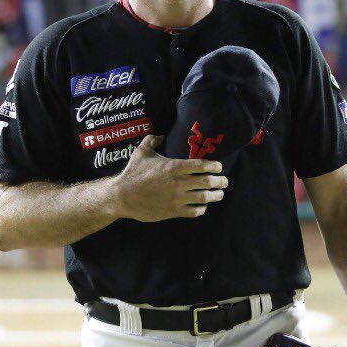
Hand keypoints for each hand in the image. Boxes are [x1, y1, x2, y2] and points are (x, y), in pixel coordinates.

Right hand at [111, 135, 227, 221]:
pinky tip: (202, 206)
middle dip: (220, 181)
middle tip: (224, 181)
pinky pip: (194, 211)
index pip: (201, 165)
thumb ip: (152, 140)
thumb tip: (160, 135)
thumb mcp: (141, 152)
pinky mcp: (173, 211)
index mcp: (173, 167)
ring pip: (204, 197)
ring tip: (219, 194)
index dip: (214, 165)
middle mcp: (178, 182)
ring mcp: (176, 198)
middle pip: (207, 182)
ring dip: (215, 196)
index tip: (219, 167)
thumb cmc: (132, 172)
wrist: (122, 196)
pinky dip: (201, 209)